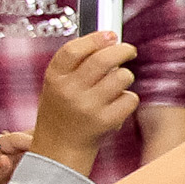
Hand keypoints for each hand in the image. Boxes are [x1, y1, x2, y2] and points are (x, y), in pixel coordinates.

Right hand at [31, 29, 140, 165]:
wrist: (59, 149)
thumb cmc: (63, 111)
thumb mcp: (58, 85)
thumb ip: (77, 64)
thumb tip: (109, 38)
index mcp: (54, 77)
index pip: (74, 50)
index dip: (95, 39)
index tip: (111, 34)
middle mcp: (69, 91)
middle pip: (103, 60)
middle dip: (122, 50)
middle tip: (129, 50)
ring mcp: (87, 107)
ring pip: (121, 78)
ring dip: (125, 77)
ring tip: (117, 85)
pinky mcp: (105, 121)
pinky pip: (130, 98)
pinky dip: (128, 99)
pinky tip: (117, 105)